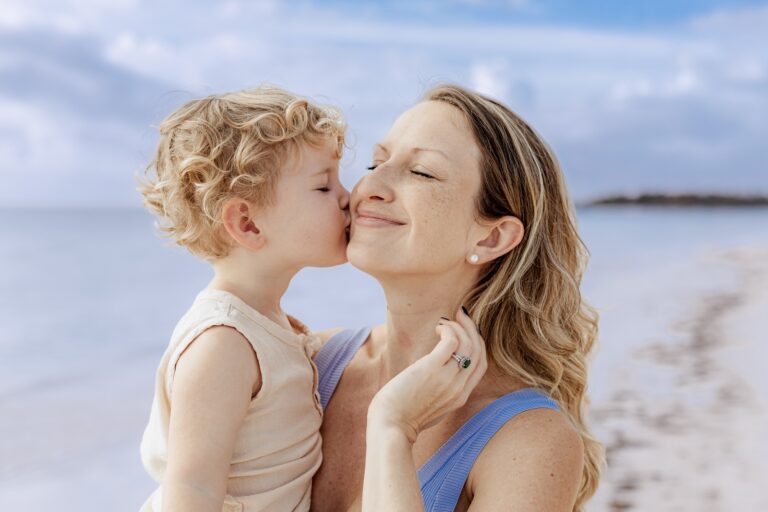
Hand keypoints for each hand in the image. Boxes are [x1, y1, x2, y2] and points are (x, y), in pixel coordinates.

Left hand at [367, 306, 487, 442]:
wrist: (390, 426)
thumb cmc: (401, 415)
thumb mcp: (431, 405)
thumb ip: (440, 389)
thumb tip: (434, 369)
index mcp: (460, 397)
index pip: (481, 365)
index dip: (477, 343)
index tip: (466, 330)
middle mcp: (459, 388)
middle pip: (478, 351)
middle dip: (472, 329)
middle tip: (461, 314)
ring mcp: (448, 379)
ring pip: (468, 344)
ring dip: (459, 326)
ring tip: (444, 321)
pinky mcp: (432, 369)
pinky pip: (451, 341)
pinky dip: (447, 328)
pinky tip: (437, 327)